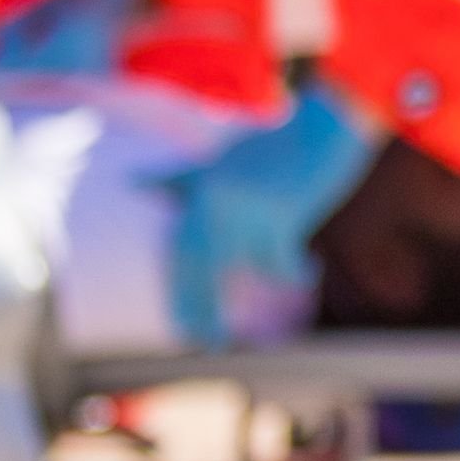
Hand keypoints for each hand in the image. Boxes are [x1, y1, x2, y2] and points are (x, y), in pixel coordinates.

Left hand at [164, 83, 381, 345]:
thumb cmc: (282, 138)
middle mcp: (215, 198)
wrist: (328, 119)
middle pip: (197, 263)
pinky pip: (279, 262)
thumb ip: (185, 176)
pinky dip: (294, 270)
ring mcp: (244, 208)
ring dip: (256, 287)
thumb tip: (131, 180)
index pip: (180, 243)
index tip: (180, 321)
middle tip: (204, 340)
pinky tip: (307, 269)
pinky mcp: (278, 216)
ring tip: (263, 305)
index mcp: (202, 183)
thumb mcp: (226, 154)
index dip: (178, 286)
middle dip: (198, 306)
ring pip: (243, 267)